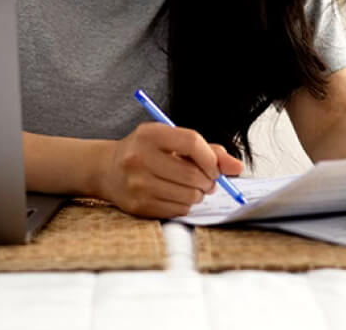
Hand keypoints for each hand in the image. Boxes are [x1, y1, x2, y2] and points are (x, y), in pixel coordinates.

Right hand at [96, 122, 243, 218]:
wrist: (108, 169)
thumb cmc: (147, 152)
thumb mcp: (172, 141)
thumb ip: (207, 150)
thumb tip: (237, 168)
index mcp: (149, 134)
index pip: (192, 142)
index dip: (210, 158)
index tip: (215, 167)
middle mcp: (139, 158)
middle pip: (193, 174)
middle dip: (208, 181)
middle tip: (206, 180)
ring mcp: (137, 184)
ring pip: (189, 196)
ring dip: (197, 195)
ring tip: (190, 187)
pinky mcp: (138, 206)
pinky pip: (178, 210)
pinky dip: (184, 205)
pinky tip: (175, 196)